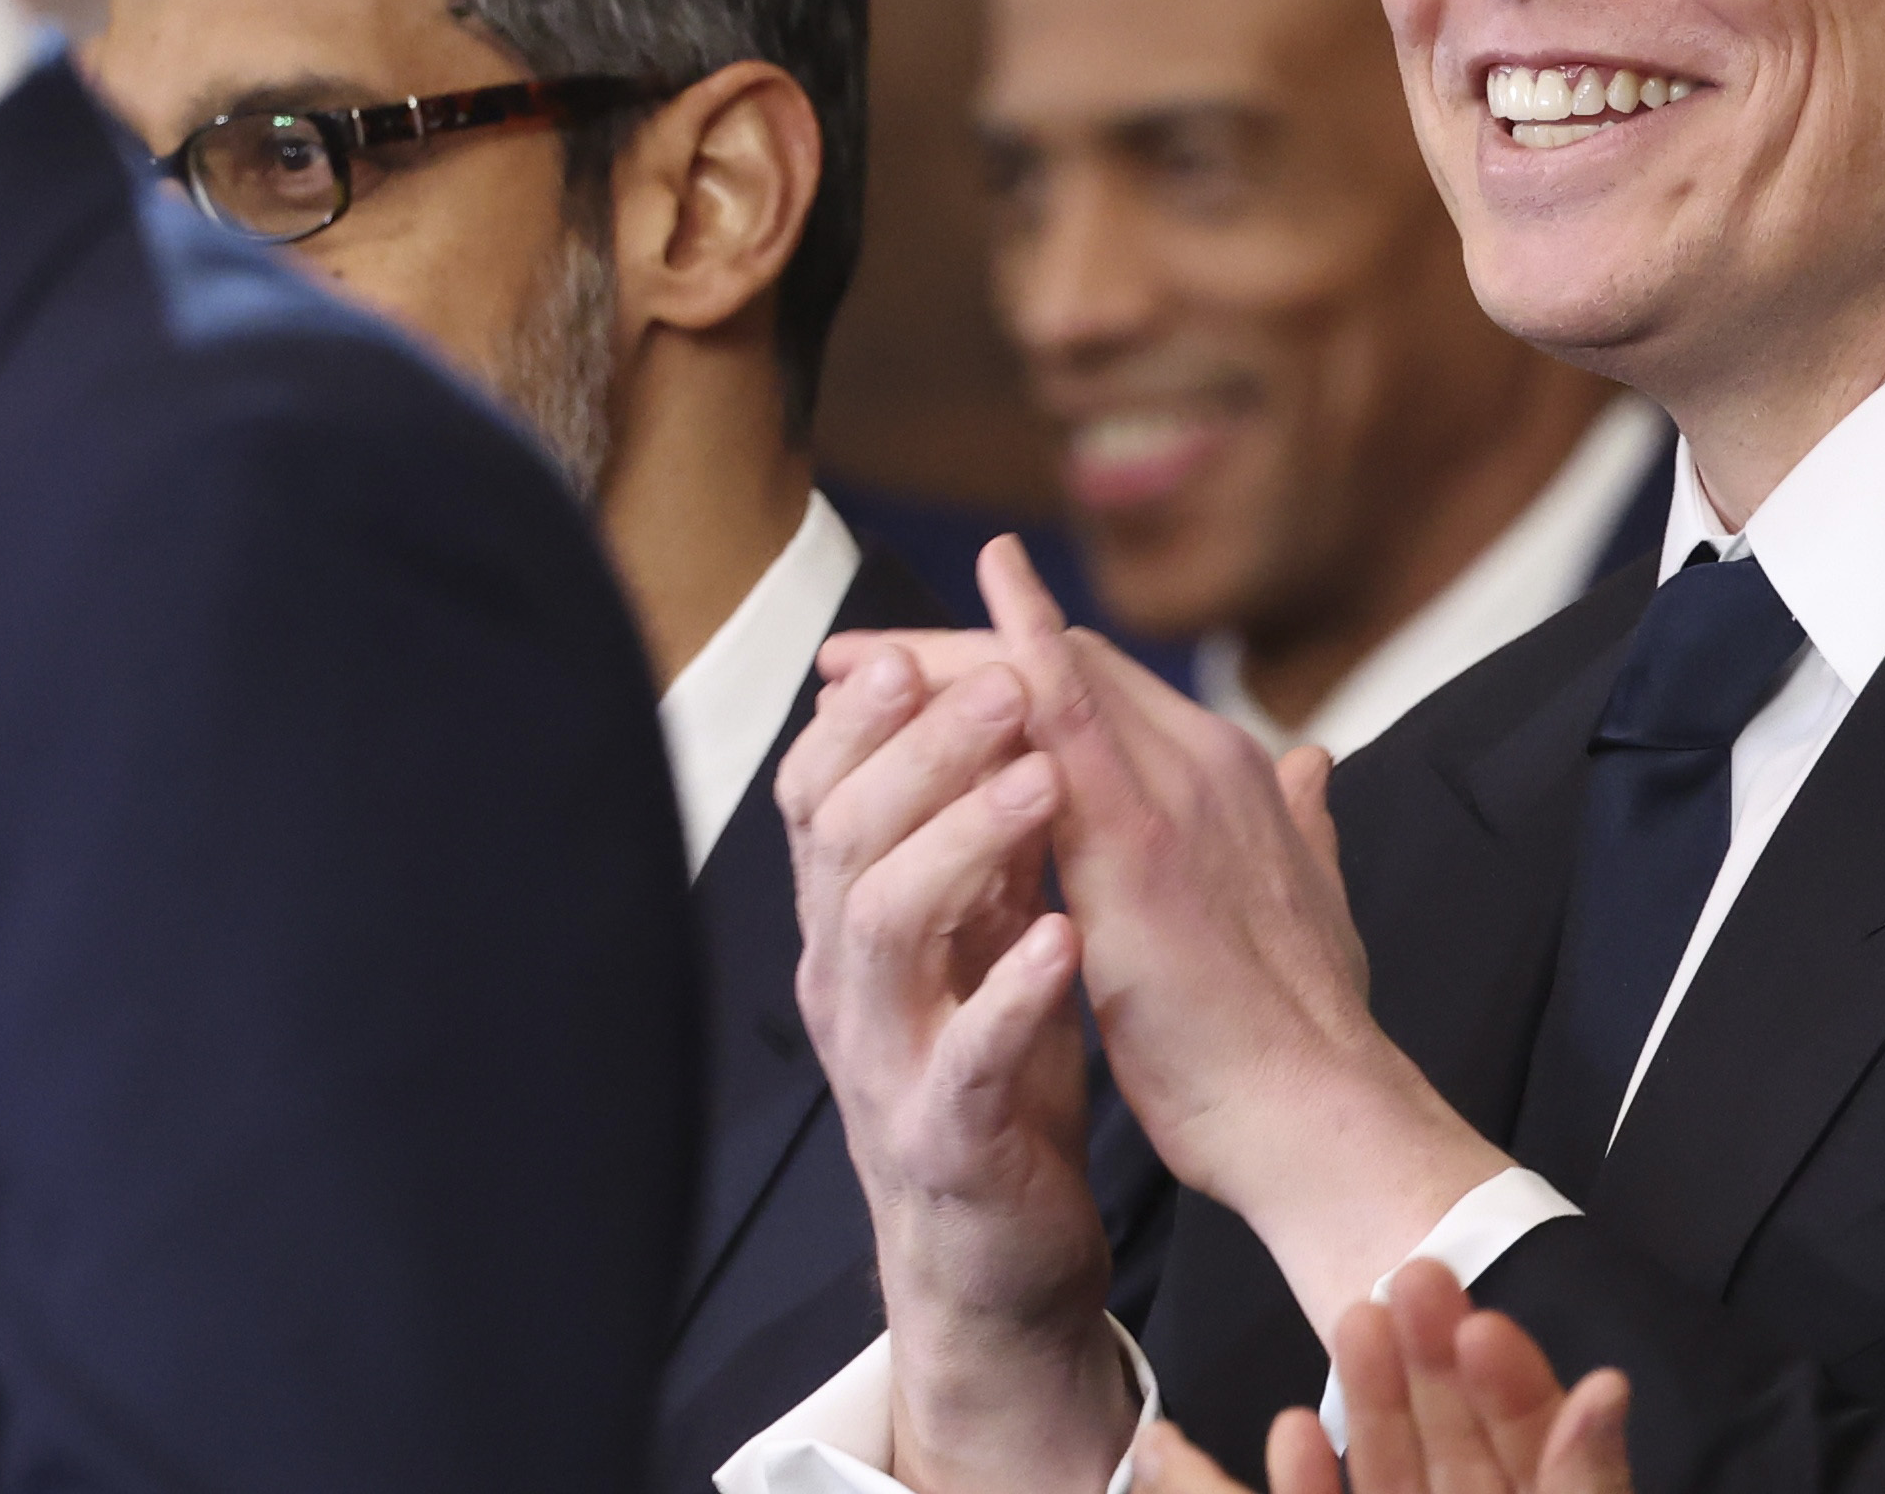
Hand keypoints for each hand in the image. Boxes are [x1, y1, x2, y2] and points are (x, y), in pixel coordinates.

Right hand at [777, 635, 1134, 1491]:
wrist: (998, 1242)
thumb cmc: (996, 1063)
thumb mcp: (982, 925)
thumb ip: (985, 823)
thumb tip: (1007, 687)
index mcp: (859, 915)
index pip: (823, 787)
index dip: (862, 712)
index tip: (919, 642)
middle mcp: (851, 977)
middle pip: (844, 833)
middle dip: (919, 745)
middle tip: (1005, 684)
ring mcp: (887, 1058)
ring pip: (881, 929)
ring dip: (962, 841)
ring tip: (1041, 783)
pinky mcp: (943, 1136)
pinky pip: (963, 1058)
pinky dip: (1010, 994)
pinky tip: (1062, 942)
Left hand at [877, 539, 1513, 1335]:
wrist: (1317, 1115)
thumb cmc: (1301, 1030)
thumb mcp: (1301, 899)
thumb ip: (1299, 826)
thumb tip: (1313, 771)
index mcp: (1232, 780)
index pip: (1102, 687)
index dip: (1011, 664)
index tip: (926, 672)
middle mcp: (1208, 763)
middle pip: (1068, 665)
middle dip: (956, 653)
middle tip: (859, 654)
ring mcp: (1180, 792)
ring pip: (1054, 678)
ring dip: (946, 661)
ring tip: (852, 662)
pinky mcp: (1143, 845)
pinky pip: (1064, 729)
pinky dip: (1008, 673)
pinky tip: (931, 660)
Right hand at [1125, 1263, 1634, 1493]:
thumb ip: (1581, 1481)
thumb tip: (1610, 1389)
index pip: (1543, 1452)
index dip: (1517, 1384)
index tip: (1482, 1320)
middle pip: (1460, 1453)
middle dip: (1432, 1371)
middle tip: (1403, 1280)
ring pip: (1397, 1478)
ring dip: (1373, 1404)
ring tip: (1354, 1319)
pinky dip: (1308, 1489)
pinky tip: (1287, 1432)